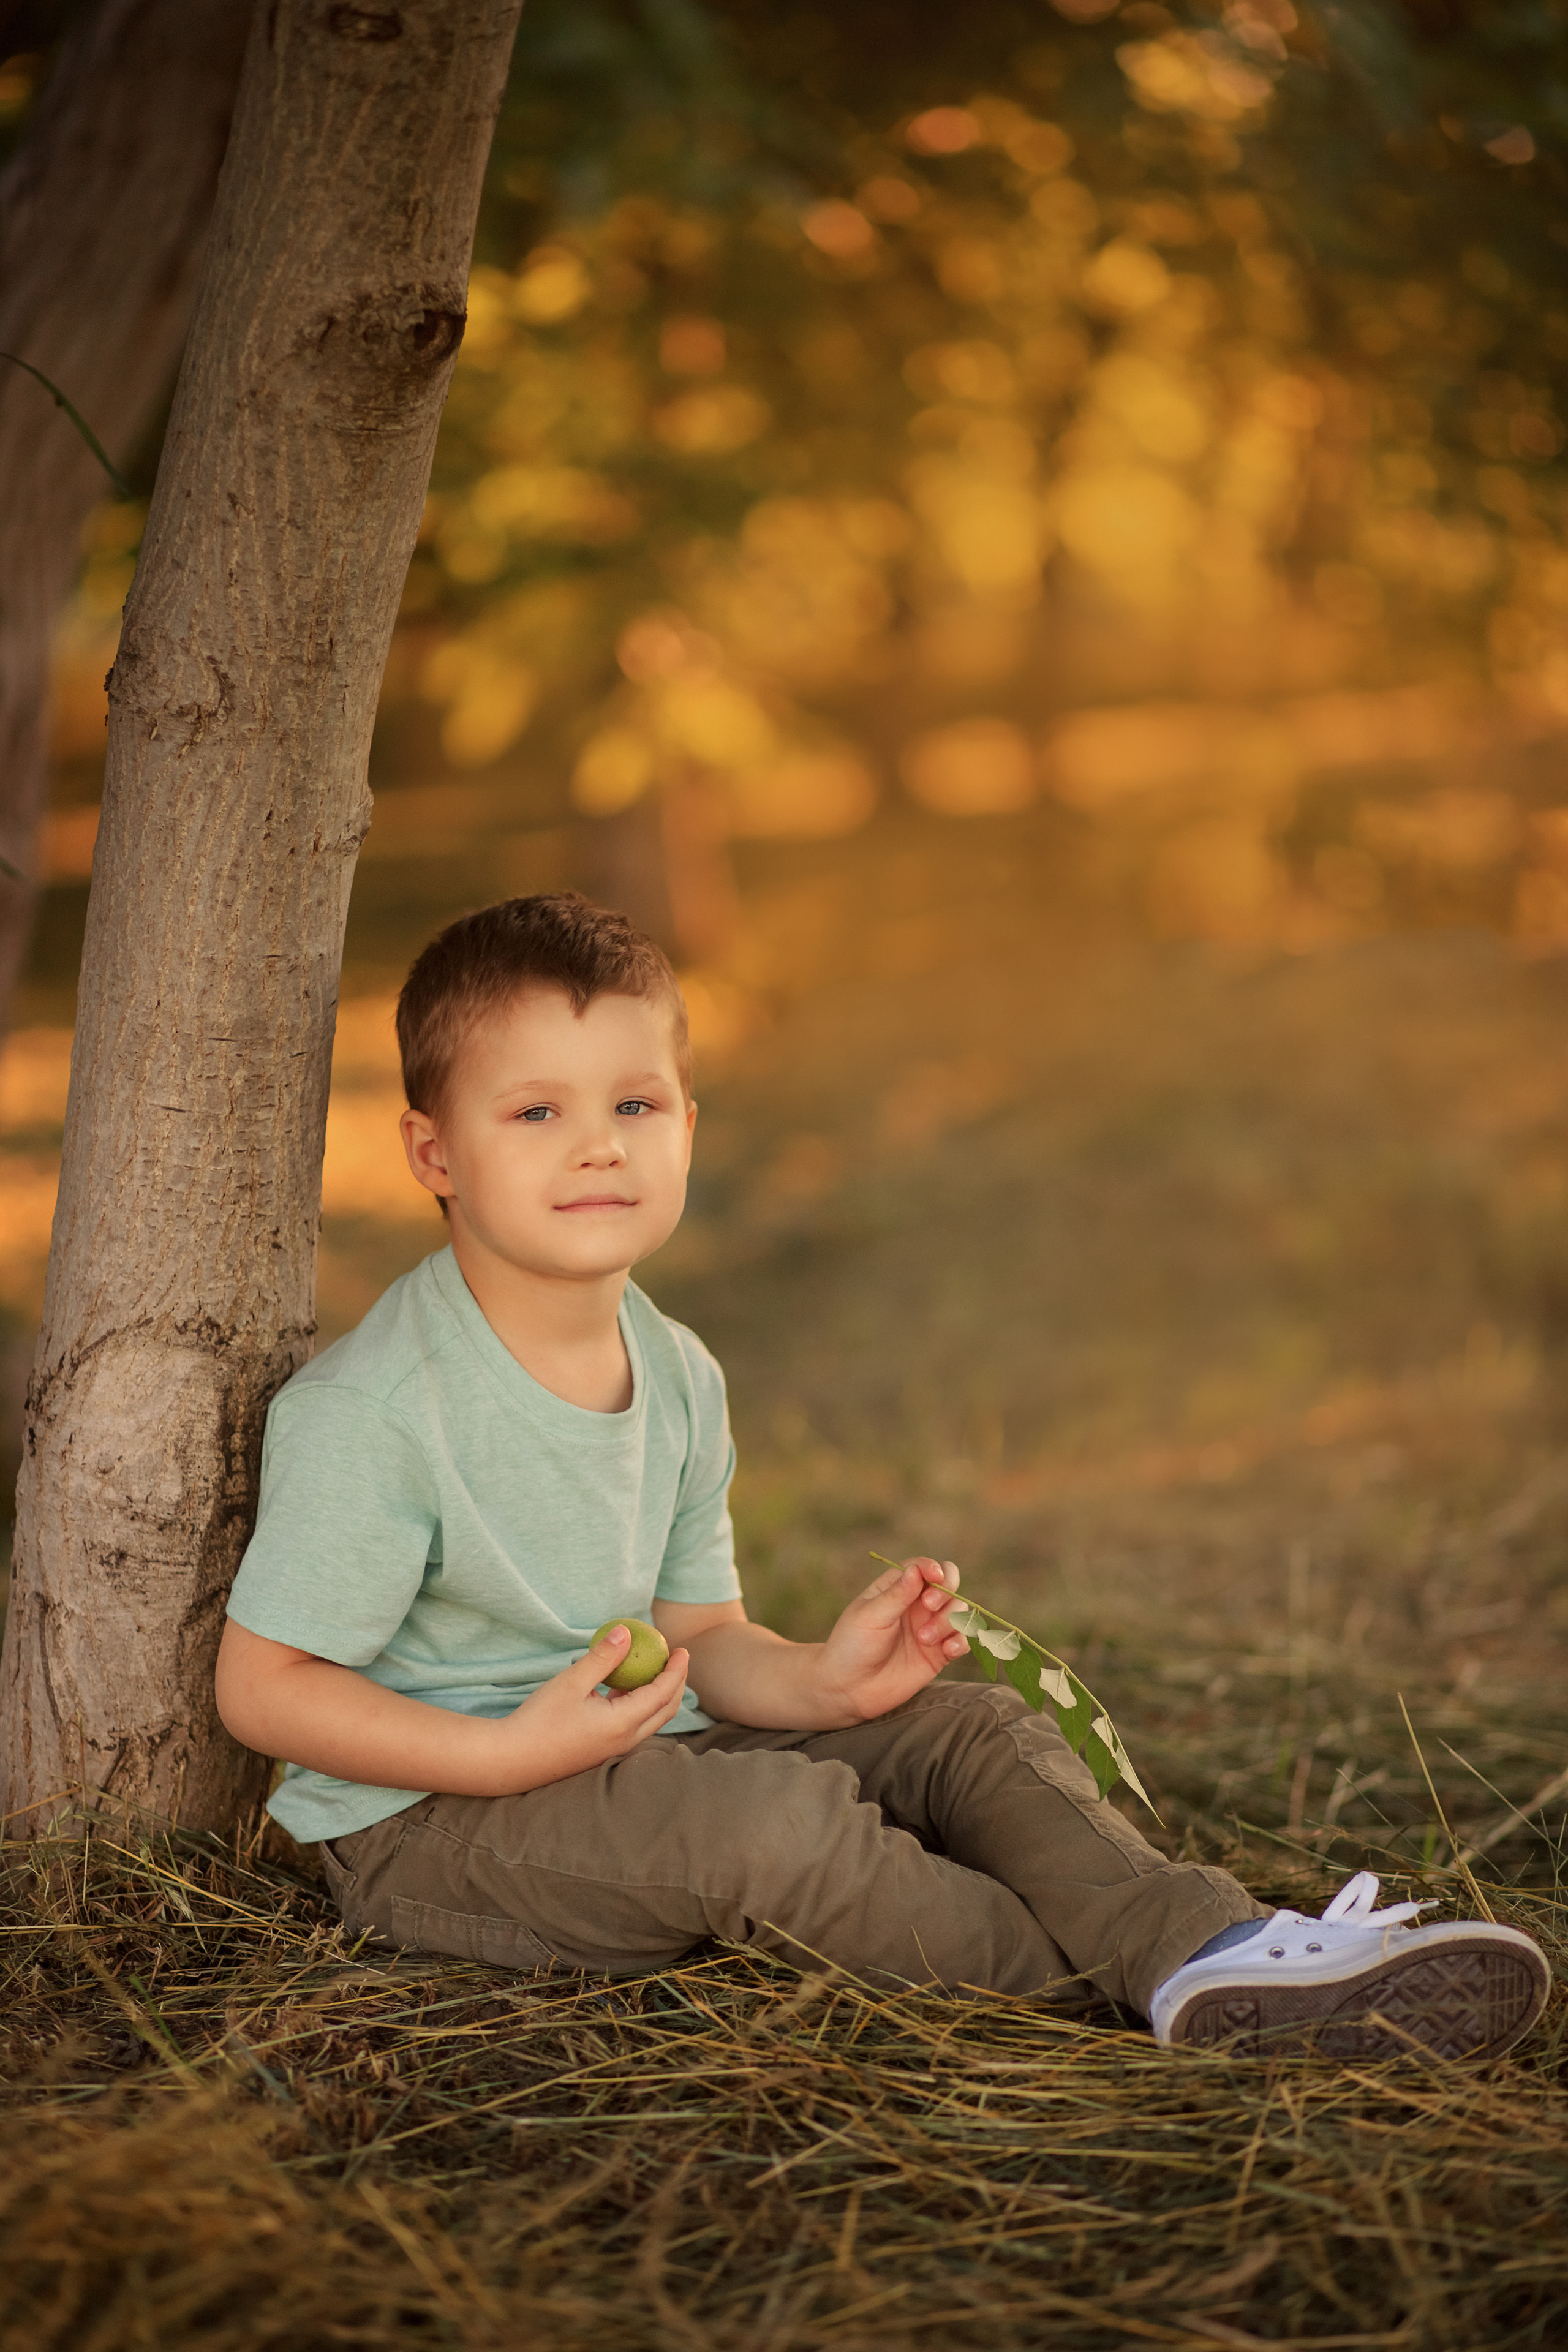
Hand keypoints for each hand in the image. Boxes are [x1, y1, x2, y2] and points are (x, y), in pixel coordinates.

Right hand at [502, 1624, 689, 1787]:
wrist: (513, 1759)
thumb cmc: (540, 1719)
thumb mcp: (571, 1681)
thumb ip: (602, 1657)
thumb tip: (626, 1632)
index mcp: (623, 1723)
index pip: (663, 1693)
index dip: (676, 1670)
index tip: (681, 1649)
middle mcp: (625, 1740)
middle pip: (665, 1710)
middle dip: (676, 1683)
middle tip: (675, 1659)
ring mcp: (614, 1749)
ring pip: (650, 1720)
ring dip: (659, 1695)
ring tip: (653, 1669)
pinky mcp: (602, 1751)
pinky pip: (633, 1726)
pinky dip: (639, 1705)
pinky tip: (622, 1688)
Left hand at [815, 1556, 964, 1724]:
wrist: (849, 1689)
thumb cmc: (852, 1646)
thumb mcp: (870, 1617)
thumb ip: (897, 1594)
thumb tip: (916, 1570)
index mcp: (896, 1589)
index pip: (923, 1568)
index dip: (933, 1568)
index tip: (935, 1577)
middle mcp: (916, 1605)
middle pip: (948, 1585)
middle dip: (946, 1592)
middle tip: (929, 1606)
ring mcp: (929, 1628)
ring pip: (958, 1612)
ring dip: (948, 1621)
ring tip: (924, 1639)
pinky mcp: (938, 1654)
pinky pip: (961, 1641)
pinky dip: (961, 1642)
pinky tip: (947, 1651)